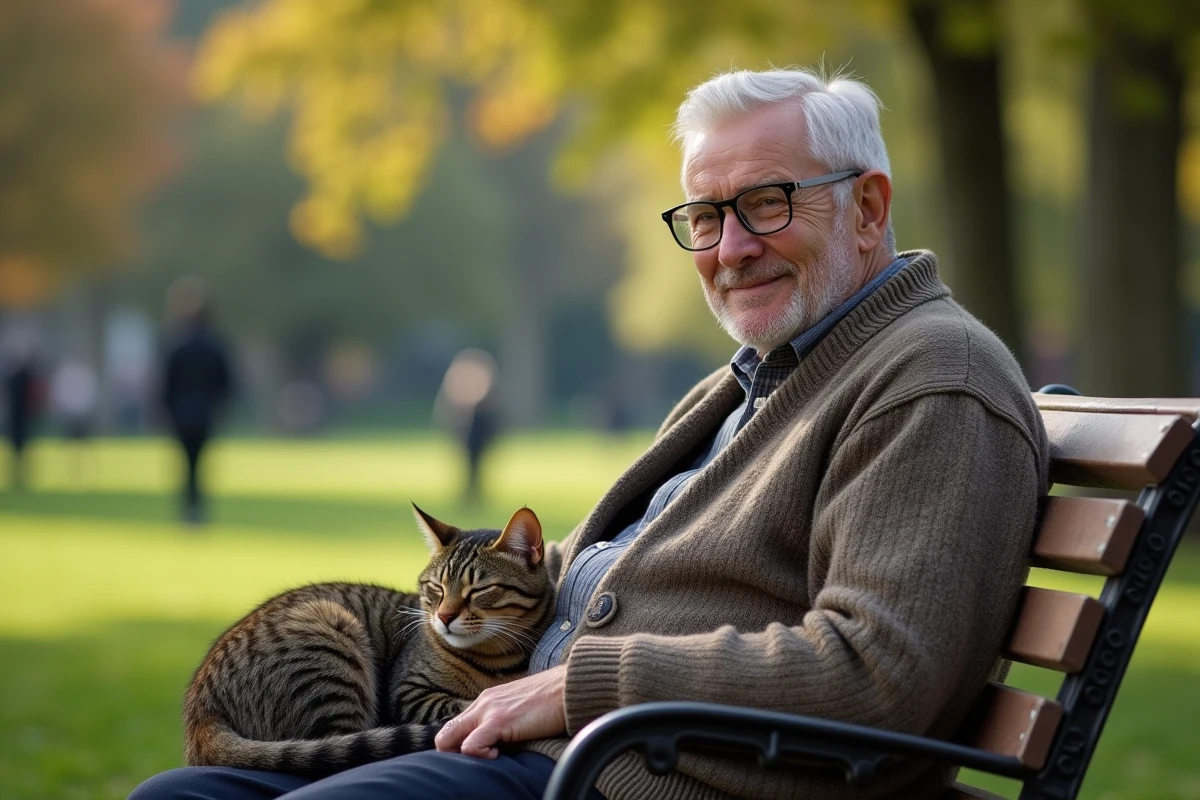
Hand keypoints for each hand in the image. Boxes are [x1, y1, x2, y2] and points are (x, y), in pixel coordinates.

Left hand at [434, 665, 567, 758]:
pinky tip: (498, 754)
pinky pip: (470, 745)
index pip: (457, 726)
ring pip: (448, 739)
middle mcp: (483, 703)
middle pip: (445, 733)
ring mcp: (488, 710)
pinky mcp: (498, 720)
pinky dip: (479, 756)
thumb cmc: (553, 700)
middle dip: (452, 754)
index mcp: (487, 700)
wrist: (570, 687)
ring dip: (463, 756)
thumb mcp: (521, 708)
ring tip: (490, 757)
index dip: (459, 747)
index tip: (479, 756)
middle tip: (477, 763)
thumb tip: (502, 740)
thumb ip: (506, 719)